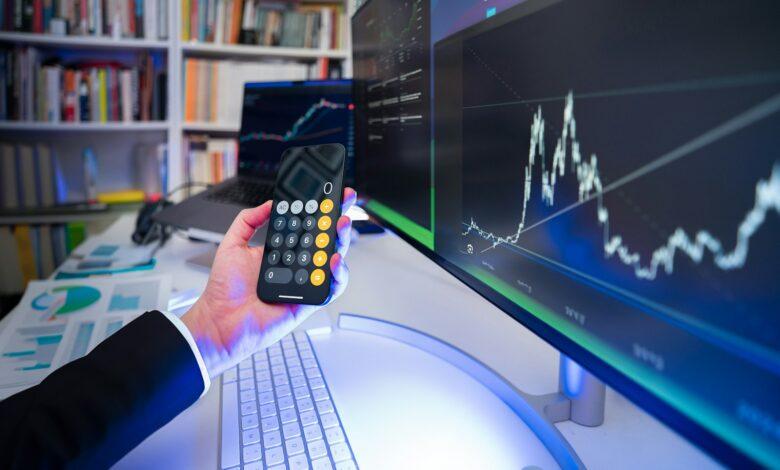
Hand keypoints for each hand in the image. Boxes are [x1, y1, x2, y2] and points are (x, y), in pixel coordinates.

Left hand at [182, 188, 356, 376]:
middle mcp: (297, 264)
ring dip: (342, 240)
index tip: (330, 192)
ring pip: (335, 259)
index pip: (307, 226)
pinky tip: (334, 261)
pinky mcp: (310, 300)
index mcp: (283, 250)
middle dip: (339, 218)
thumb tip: (269, 204)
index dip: (321, 210)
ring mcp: (306, 281)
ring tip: (341, 225)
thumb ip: (248, 220)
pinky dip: (339, 274)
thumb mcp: (233, 244)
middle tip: (343, 203)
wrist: (221, 319)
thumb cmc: (226, 289)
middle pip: (326, 239)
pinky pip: (332, 287)